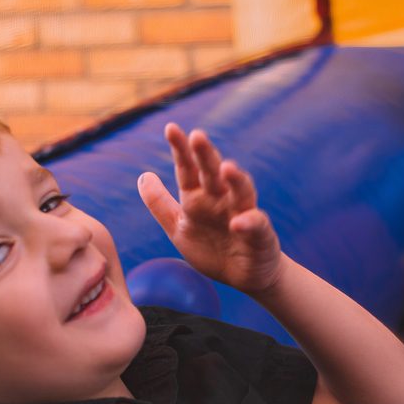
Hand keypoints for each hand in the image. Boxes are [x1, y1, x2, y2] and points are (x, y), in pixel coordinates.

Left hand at [138, 123, 284, 293]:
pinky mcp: (259, 234)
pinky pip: (256, 225)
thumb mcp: (179, 228)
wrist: (244, 275)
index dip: (180, 150)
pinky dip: (249, 222)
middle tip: (197, 136)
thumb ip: (160, 205)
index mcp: (198, 198)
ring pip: (240, 190)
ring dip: (235, 178)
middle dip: (205, 154)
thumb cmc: (212, 249)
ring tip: (227, 167)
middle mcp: (220, 200)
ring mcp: (242, 214)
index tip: (171, 128)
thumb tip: (143, 176)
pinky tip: (239, 222)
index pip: (188, 169)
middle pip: (212, 173)